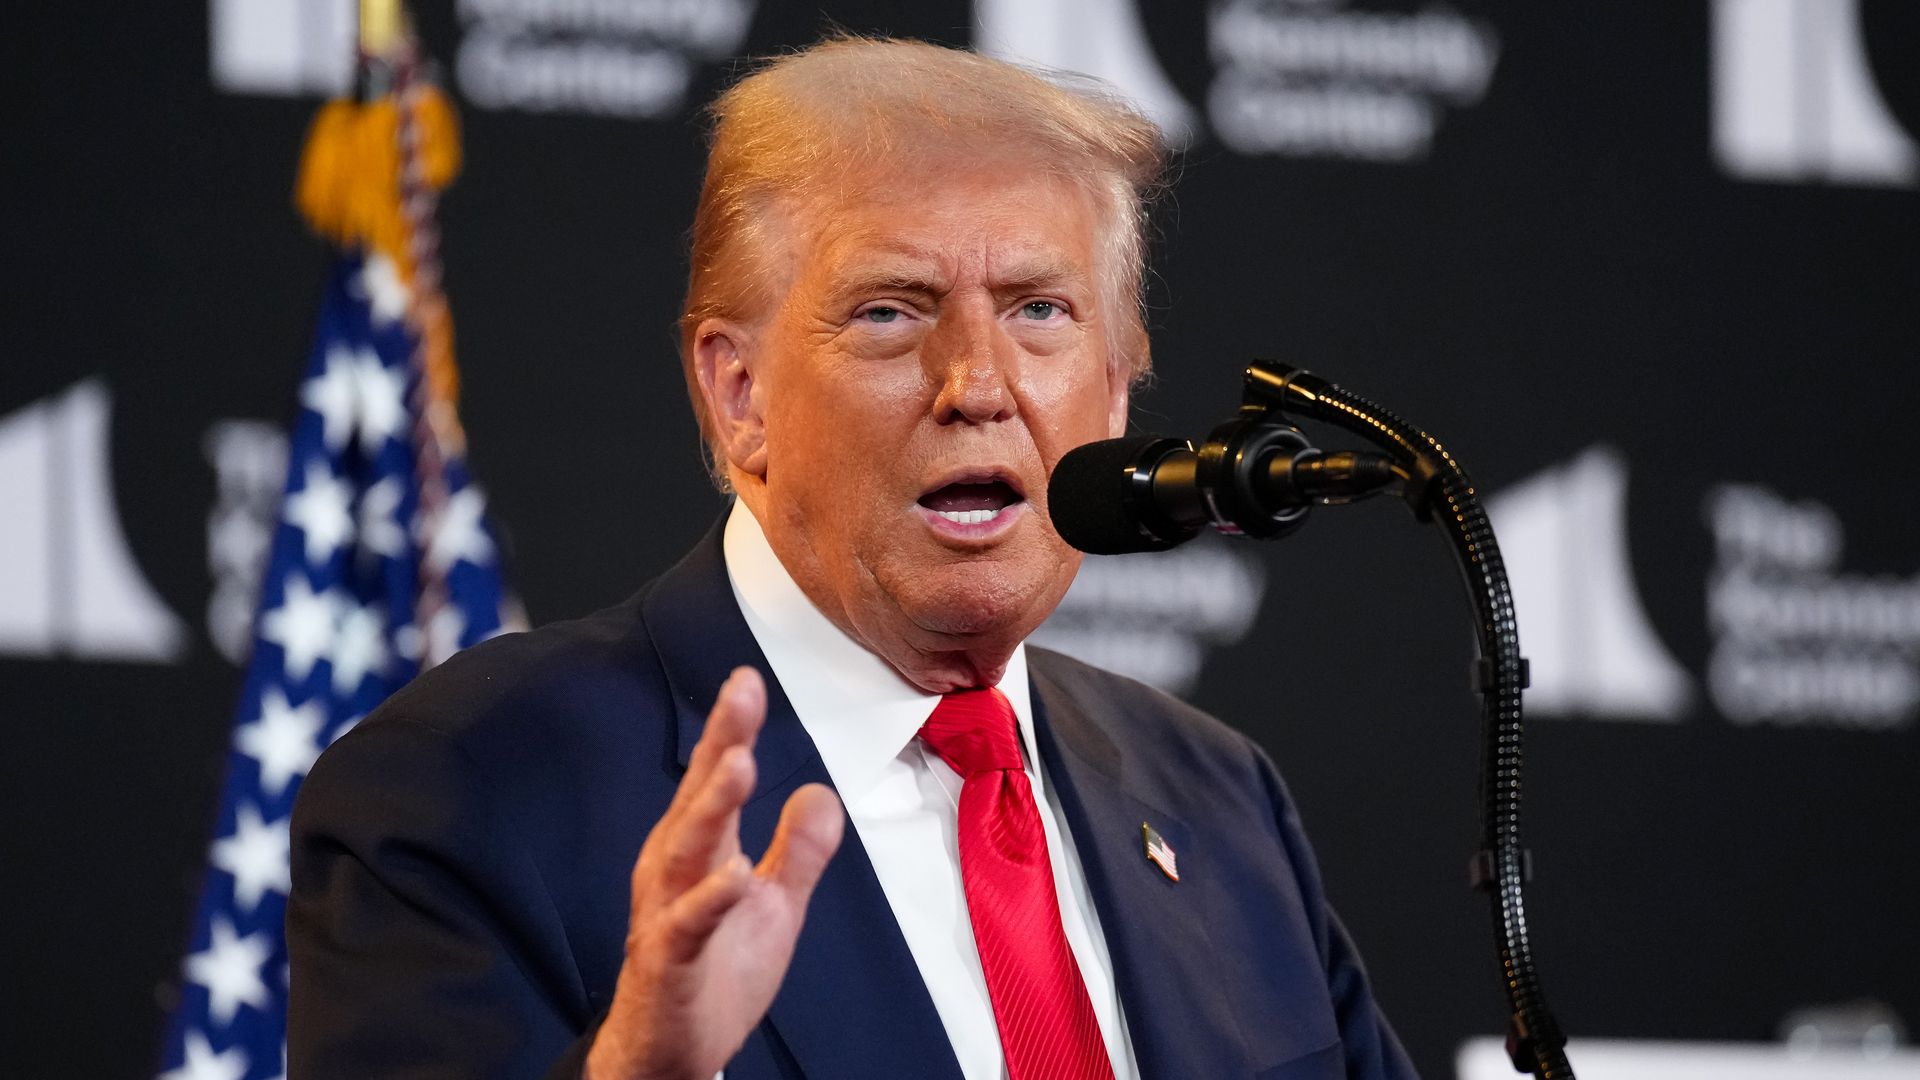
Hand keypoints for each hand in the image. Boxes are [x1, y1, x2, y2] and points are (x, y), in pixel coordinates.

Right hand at [585, 667, 845, 1079]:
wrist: (672, 1052)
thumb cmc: (715, 973)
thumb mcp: (775, 906)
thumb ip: (800, 850)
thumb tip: (822, 791)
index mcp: (699, 850)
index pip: (715, 780)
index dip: (731, 729)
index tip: (748, 680)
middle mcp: (673, 871)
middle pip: (697, 797)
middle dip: (720, 745)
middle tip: (742, 695)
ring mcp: (667, 914)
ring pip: (687, 850)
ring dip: (712, 806)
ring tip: (741, 765)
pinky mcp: (670, 961)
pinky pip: (689, 925)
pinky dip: (711, 898)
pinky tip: (736, 875)